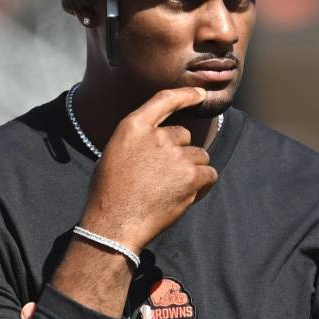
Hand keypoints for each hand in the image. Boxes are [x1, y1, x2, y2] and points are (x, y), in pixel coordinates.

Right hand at [80, 87, 217, 250]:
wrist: (114, 223)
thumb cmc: (109, 192)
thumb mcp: (114, 153)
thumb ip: (139, 139)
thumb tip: (160, 138)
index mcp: (134, 126)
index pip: (165, 99)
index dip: (186, 95)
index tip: (201, 94)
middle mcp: (157, 136)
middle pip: (184, 135)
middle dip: (179, 152)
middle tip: (162, 175)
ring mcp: (176, 156)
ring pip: (199, 156)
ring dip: (191, 169)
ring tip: (170, 188)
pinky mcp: (191, 177)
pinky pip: (209, 173)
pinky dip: (203, 184)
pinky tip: (186, 194)